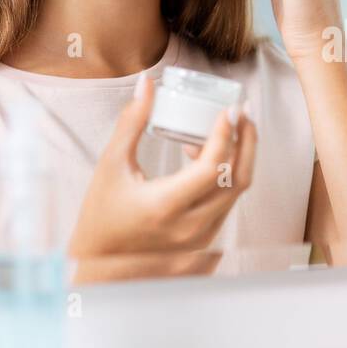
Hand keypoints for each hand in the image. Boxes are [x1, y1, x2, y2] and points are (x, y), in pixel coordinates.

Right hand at [68, 73, 256, 258]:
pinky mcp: (205, 242)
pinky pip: (227, 204)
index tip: (231, 108)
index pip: (214, 167)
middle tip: (243, 112)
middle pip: (238, 179)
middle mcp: (190, 227)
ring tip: (218, 130)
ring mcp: (201, 238)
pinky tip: (206, 158)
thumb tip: (147, 83)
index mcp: (165, 206)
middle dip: (246, 140)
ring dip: (235, 158)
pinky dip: (226, 177)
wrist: (99, 264)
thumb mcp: (110, 165)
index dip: (227, 134)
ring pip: (235, 192)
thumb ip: (131, 122)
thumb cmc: (100, 214)